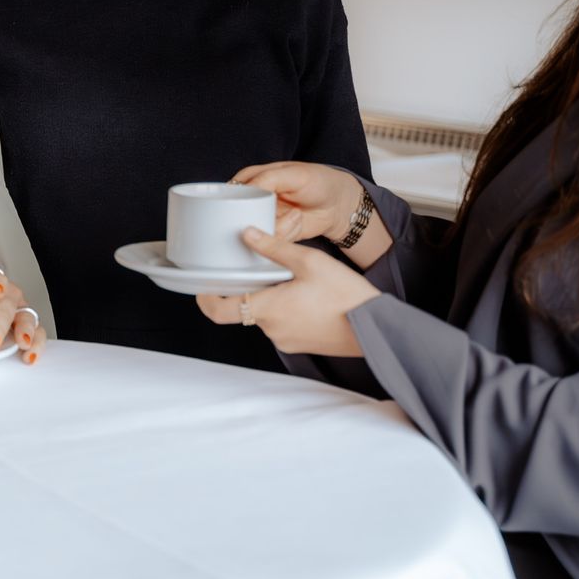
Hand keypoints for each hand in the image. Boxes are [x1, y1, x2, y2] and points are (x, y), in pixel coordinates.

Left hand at [0, 267, 43, 364]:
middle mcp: (3, 295)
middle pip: (7, 302)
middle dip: (1, 321)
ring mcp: (16, 310)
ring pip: (27, 316)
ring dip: (25, 330)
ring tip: (21, 344)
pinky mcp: (25, 328)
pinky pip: (37, 334)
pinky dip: (36, 344)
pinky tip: (29, 355)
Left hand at [197, 227, 378, 356]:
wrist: (375, 327)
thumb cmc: (345, 294)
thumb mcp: (309, 262)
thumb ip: (274, 248)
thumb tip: (246, 234)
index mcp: (267, 309)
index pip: (219, 310)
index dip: (205, 298)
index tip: (203, 284)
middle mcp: (271, 329)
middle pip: (243, 308)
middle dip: (247, 289)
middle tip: (254, 269)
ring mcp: (285, 340)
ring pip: (264, 315)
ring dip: (268, 298)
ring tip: (289, 279)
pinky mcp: (299, 344)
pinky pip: (281, 324)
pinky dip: (283, 309)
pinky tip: (302, 295)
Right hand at [231, 160, 362, 244]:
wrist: (338, 205)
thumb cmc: (319, 182)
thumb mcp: (294, 174)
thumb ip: (266, 179)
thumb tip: (245, 190)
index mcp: (254, 178)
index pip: (232, 189)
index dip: (238, 200)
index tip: (257, 202)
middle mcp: (254, 199)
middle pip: (240, 215)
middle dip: (259, 218)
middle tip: (278, 211)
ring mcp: (263, 217)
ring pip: (255, 230)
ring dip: (277, 226)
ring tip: (295, 215)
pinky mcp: (273, 234)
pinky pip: (269, 241)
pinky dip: (284, 234)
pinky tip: (297, 223)